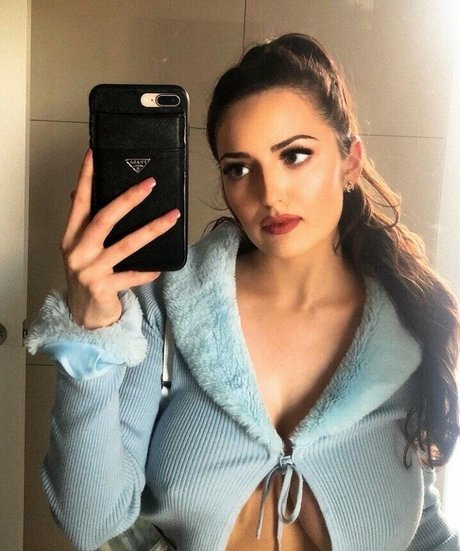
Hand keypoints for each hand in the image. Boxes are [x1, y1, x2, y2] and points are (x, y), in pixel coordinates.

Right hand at [61, 149, 180, 328]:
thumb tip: (79, 193)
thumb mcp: (79, 249)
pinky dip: (146, 271)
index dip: (85, 179)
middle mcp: (77, 252)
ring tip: (171, 218)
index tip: (93, 155)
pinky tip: (160, 267)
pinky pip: (131, 276)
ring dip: (151, 230)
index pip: (79, 202)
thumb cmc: (86, 277)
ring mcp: (89, 271)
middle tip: (150, 184)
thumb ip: (81, 224)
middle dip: (128, 200)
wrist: (83, 315)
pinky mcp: (103, 288)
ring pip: (125, 246)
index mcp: (71, 237)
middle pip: (104, 219)